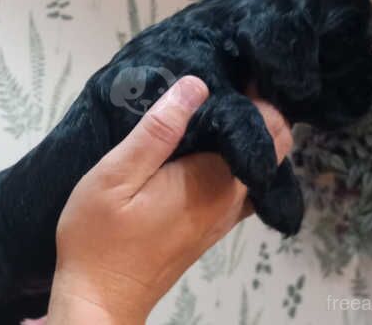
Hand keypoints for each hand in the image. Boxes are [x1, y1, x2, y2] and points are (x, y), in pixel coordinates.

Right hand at [48, 77, 291, 323]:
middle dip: (257, 111)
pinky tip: (207, 143)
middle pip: (271, 147)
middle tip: (223, 80)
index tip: (234, 70)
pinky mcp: (211, 227)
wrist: (100, 301)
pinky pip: (242, 184)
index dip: (259, 96)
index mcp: (214, 181)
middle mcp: (231, 200)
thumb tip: (196, 85)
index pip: (268, 129)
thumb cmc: (99, 237)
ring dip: (246, 134)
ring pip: (259, 166)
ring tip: (213, 105)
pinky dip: (236, 157)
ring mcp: (224, 218)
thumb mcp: (116, 176)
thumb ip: (157, 132)